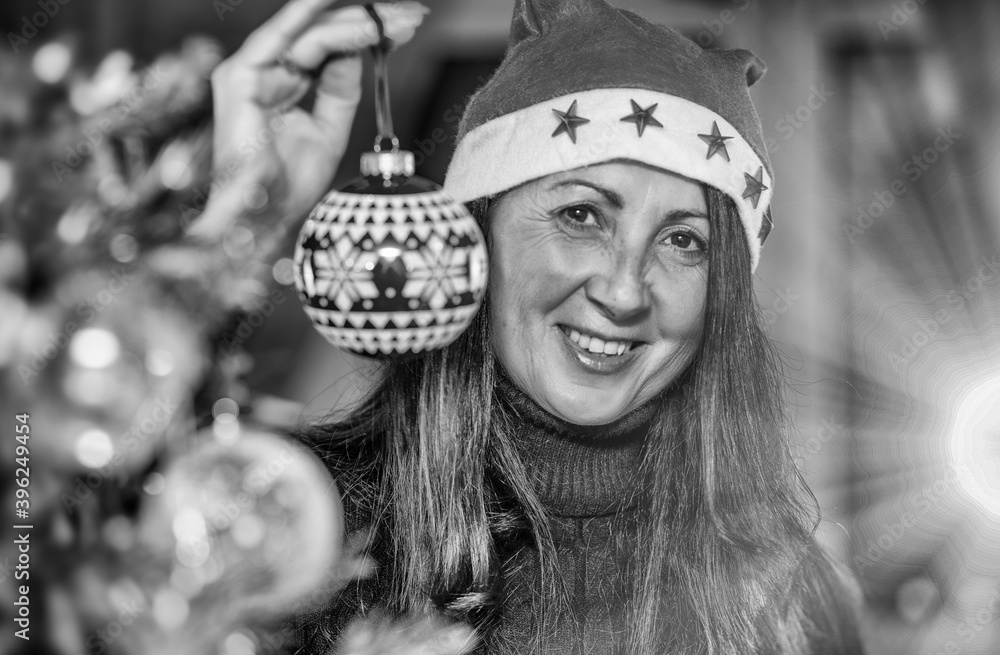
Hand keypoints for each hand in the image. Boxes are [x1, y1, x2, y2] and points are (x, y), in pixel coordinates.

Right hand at [192, 0, 427, 239]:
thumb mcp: (328, 130)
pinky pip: (287, 39)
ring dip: (356, 20)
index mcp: (279, 82)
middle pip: (319, 30)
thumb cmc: (287, 186)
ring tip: (396, 18)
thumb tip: (355, 51)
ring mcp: (248, 71)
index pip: (325, 44)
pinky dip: (324, 25)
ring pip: (309, 30)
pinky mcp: (241, 77)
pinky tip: (356, 17)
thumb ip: (338, 89)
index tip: (406, 27)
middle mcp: (262, 70)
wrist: (263, 218)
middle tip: (411, 14)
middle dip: (369, 19)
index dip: (366, 32)